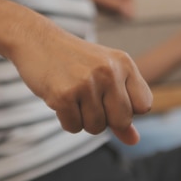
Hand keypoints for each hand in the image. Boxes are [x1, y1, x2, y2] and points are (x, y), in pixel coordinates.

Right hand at [10, 21, 151, 144]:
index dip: (126, 109)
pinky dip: (66, 120)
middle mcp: (108, 71)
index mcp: (124, 63)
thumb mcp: (105, 76)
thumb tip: (134, 141)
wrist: (37, 40)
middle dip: (105, 119)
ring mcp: (86, 83)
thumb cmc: (74, 62)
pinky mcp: (63, 95)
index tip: (109, 97)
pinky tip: (60, 98)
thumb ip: (123, 107)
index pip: (143, 105)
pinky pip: (73, 127)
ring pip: (96, 127)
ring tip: (73, 95)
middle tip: (89, 99)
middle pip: (122, 121)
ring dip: (82, 119)